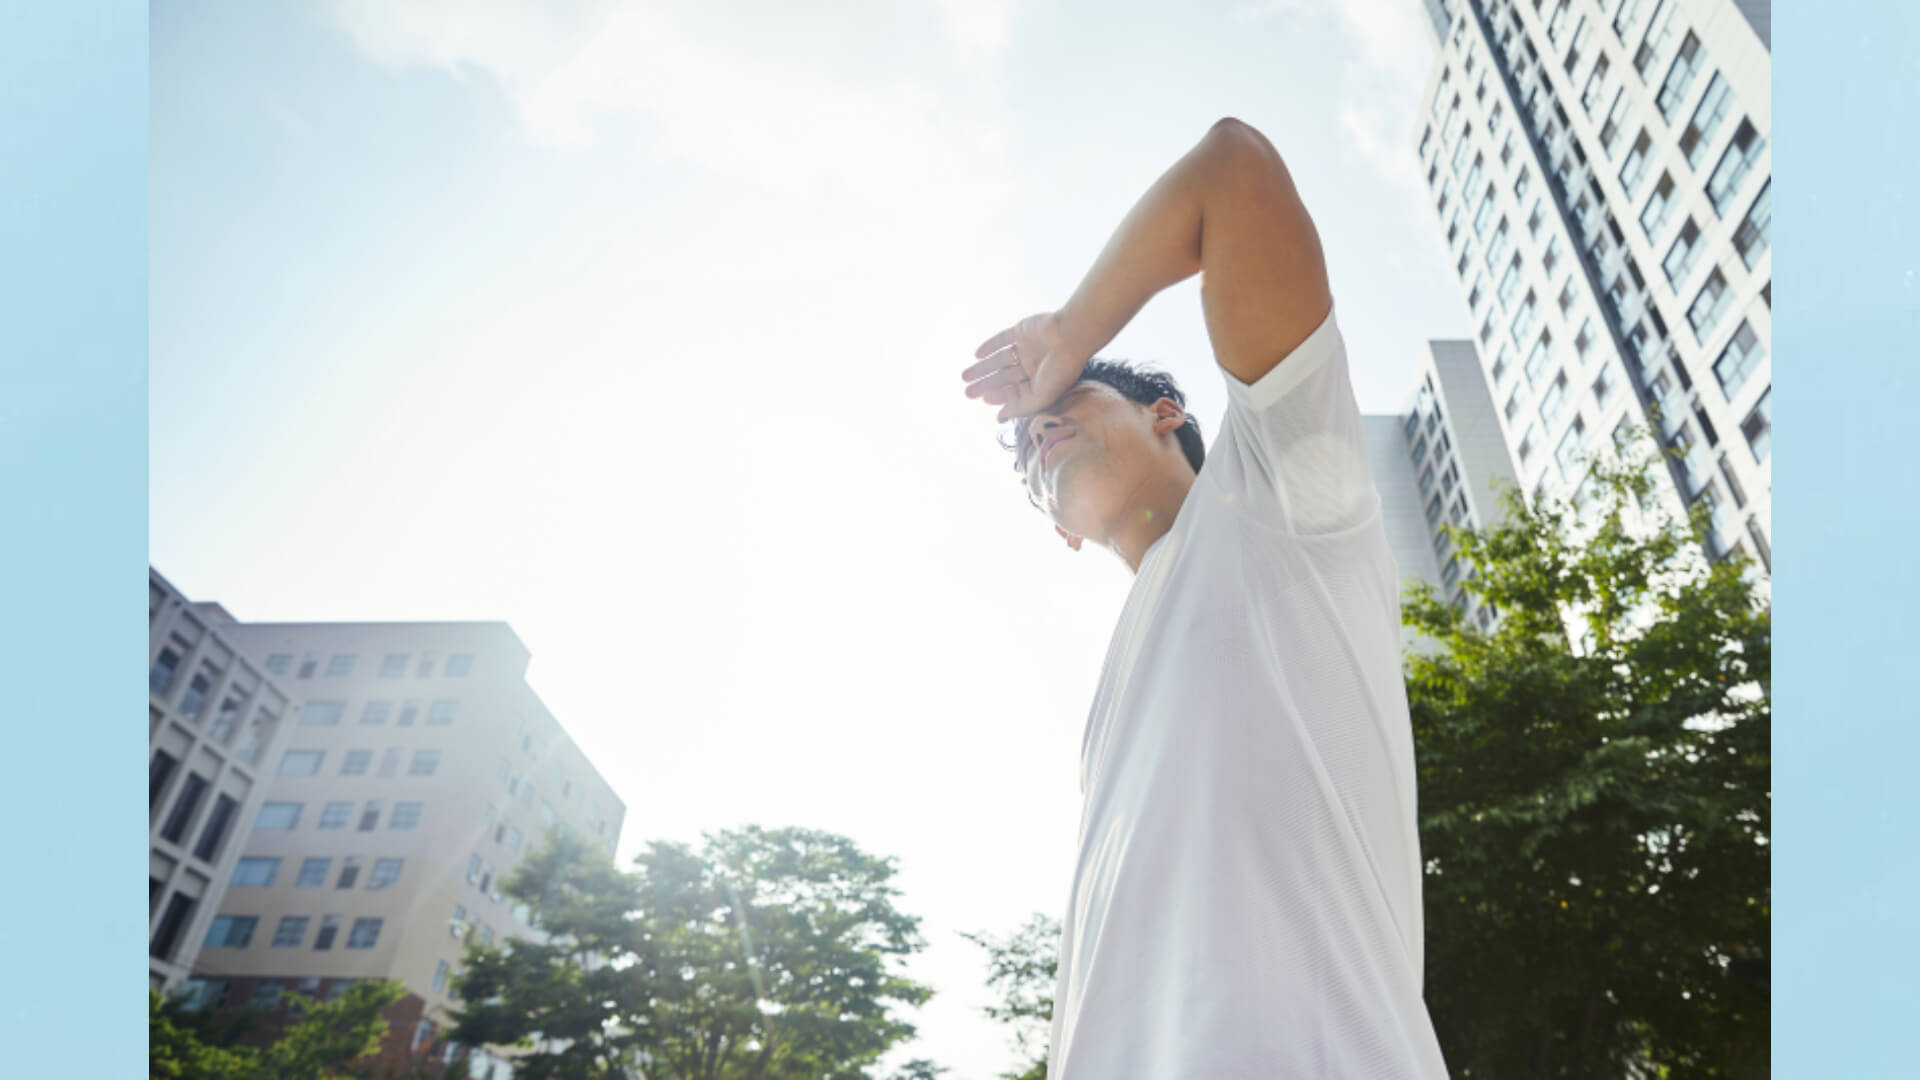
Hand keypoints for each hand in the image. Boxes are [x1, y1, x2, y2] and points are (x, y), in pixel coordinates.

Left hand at [961, 312, 1088, 422]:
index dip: (998, 396)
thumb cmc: (1061, 370)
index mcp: (1039, 382)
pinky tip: (977, 355)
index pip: (1014, 392)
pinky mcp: (1022, 331)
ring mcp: (1027, 348)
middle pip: (1003, 378)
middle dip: (985, 385)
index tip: (984, 398)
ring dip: (982, 369)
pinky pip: (1002, 339)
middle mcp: (1032, 366)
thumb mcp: (1041, 397)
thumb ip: (1020, 408)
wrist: (1070, 335)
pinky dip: (990, 346)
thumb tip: (1000, 418)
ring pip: (999, 360)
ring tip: (965, 377)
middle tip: (967, 392)